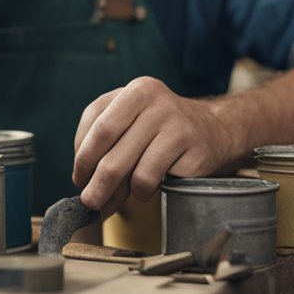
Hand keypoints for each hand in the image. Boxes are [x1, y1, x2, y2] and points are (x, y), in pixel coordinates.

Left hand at [71, 77, 235, 214]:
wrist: (214, 130)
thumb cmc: (161, 130)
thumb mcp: (132, 122)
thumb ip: (106, 142)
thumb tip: (83, 181)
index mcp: (134, 91)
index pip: (95, 125)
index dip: (82, 155)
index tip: (79, 178)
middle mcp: (154, 100)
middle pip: (107, 146)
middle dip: (94, 179)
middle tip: (88, 201)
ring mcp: (175, 122)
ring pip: (128, 167)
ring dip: (116, 192)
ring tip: (119, 197)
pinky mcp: (190, 146)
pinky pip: (149, 177)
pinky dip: (141, 191)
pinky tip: (145, 190)